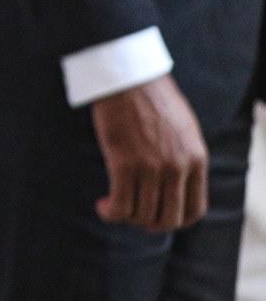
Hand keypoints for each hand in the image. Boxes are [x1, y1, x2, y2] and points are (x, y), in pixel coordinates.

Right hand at [92, 74, 208, 231]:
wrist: (127, 77)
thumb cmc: (151, 97)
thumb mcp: (183, 129)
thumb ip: (184, 156)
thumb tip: (176, 180)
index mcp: (196, 160)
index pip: (194, 210)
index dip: (174, 220)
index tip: (156, 216)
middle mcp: (178, 167)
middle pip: (167, 218)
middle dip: (148, 224)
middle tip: (131, 215)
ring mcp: (152, 167)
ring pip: (142, 214)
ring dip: (126, 218)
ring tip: (113, 208)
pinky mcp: (125, 162)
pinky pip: (121, 204)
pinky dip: (111, 212)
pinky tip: (103, 206)